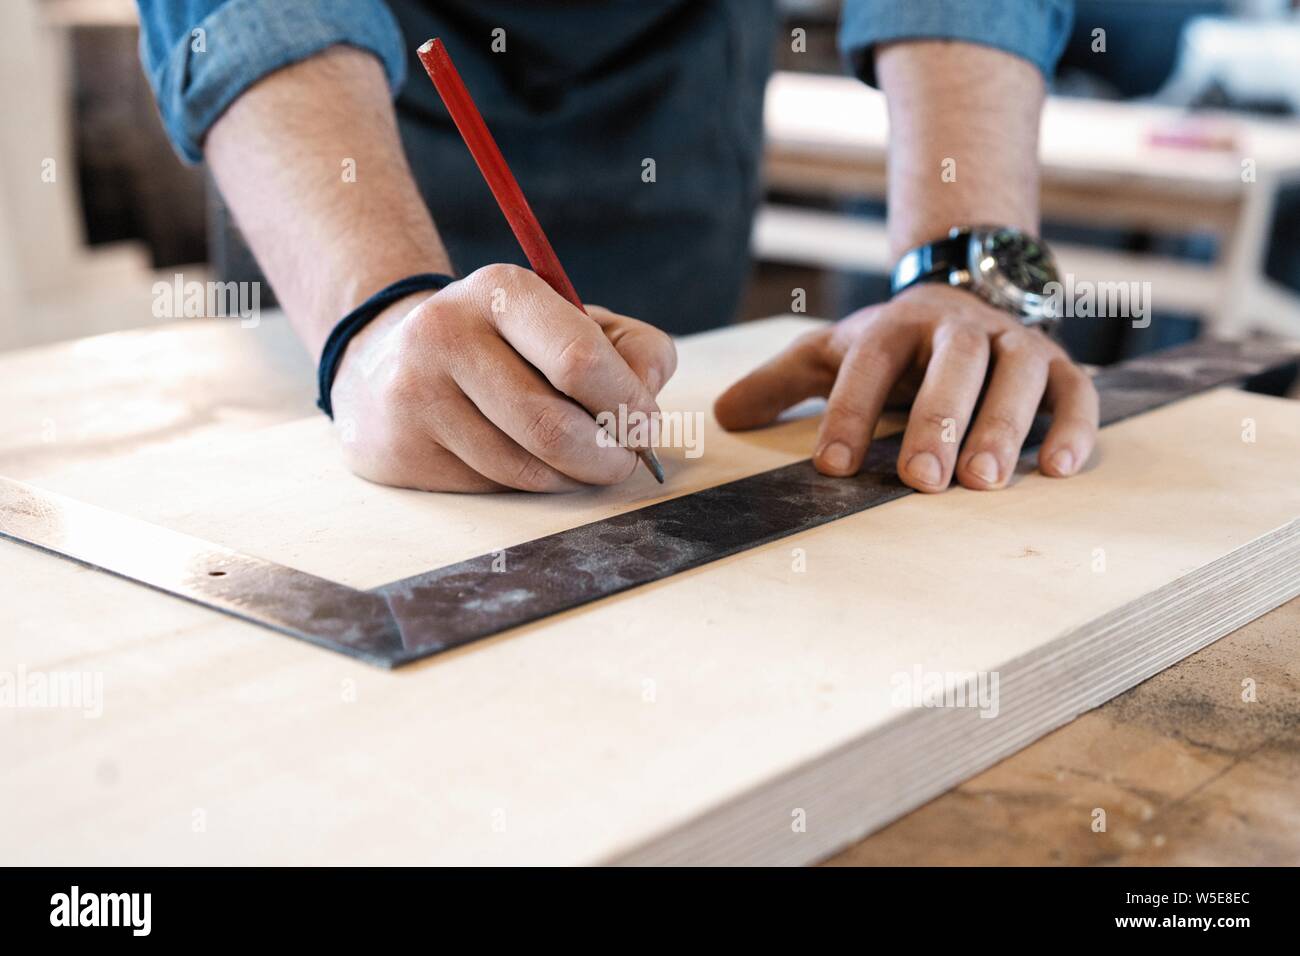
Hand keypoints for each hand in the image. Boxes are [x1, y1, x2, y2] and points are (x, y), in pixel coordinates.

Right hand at [329, 264, 676, 491]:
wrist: (390, 361)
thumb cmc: (509, 346)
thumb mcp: (572, 322)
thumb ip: (633, 347)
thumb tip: (647, 393)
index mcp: (499, 291)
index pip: (578, 360)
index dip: (627, 404)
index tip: (645, 424)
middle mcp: (445, 334)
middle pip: (553, 427)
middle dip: (608, 456)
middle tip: (625, 460)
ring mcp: (414, 395)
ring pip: (525, 470)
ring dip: (572, 478)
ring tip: (580, 460)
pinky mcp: (399, 450)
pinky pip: (491, 489)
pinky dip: (528, 487)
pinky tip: (526, 462)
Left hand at [715, 284, 1097, 491]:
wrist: (963, 296)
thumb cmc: (891, 346)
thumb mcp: (834, 353)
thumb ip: (783, 382)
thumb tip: (721, 416)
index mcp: (897, 325)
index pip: (870, 361)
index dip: (851, 410)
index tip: (834, 466)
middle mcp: (960, 330)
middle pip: (952, 364)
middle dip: (936, 419)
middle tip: (922, 478)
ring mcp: (1014, 346)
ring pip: (1018, 376)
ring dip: (1005, 426)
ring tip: (985, 481)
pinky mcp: (1059, 368)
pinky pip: (1077, 392)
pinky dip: (1075, 426)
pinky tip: (1061, 468)